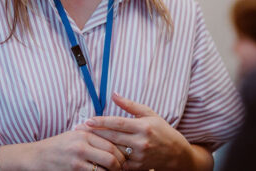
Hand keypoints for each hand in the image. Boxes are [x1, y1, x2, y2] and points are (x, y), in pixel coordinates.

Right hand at [29, 128, 125, 170]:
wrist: (37, 157)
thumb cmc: (59, 146)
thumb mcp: (75, 135)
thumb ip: (93, 136)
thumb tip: (116, 141)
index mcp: (85, 133)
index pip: (112, 143)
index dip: (122, 153)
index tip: (126, 159)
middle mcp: (82, 145)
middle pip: (112, 156)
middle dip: (121, 165)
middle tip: (123, 169)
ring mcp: (77, 159)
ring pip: (105, 168)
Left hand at [75, 92, 193, 170]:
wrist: (177, 154)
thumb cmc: (162, 130)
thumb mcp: (149, 114)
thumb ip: (130, 105)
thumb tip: (113, 93)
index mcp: (143, 126)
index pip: (118, 123)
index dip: (101, 121)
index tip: (87, 120)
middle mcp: (141, 142)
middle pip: (112, 137)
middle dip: (94, 133)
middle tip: (78, 129)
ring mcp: (140, 156)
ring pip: (114, 151)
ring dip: (98, 145)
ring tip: (84, 141)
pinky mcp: (139, 168)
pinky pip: (120, 164)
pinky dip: (108, 159)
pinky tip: (96, 155)